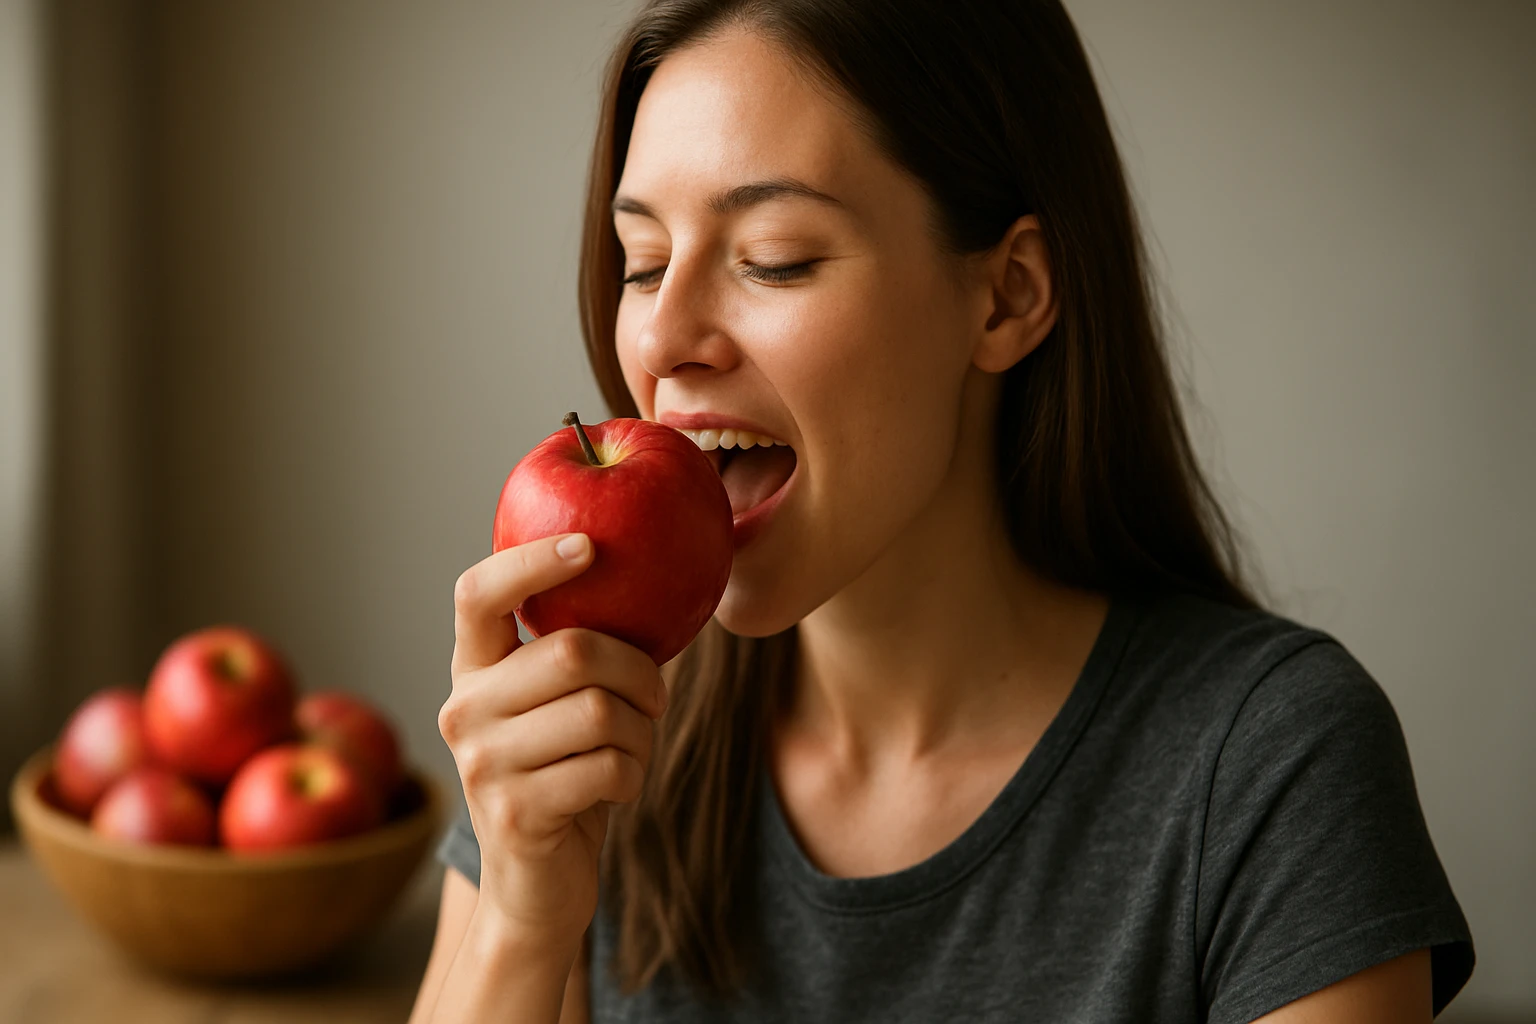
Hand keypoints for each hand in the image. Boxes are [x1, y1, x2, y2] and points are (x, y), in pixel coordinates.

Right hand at [440, 533, 668, 952]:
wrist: (537, 887)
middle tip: (655, 696)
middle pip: (573, 651)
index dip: (532, 561)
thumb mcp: (565, 705)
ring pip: (601, 712)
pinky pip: (609, 767)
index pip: (477, 593)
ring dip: (642, 733)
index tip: (588, 546)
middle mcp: (463, 710)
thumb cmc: (567, 774)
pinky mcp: (515, 812)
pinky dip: (634, 774)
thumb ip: (588, 647)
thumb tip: (666, 574)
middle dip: (638, 671)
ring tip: (633, 749)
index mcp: (472, 669)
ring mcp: (482, 764)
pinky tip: (619, 787)